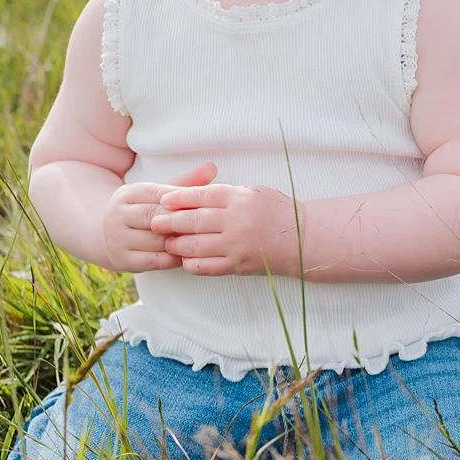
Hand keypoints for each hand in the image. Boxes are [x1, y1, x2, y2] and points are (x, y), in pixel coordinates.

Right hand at [100, 161, 216, 272]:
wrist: (103, 234)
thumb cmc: (142, 210)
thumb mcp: (157, 194)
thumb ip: (185, 182)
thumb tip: (213, 167)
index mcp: (129, 194)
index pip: (158, 194)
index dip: (182, 200)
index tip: (205, 205)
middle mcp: (119, 215)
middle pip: (154, 217)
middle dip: (180, 222)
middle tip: (207, 226)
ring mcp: (118, 238)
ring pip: (153, 240)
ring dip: (179, 242)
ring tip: (201, 243)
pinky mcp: (122, 260)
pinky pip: (151, 261)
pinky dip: (171, 259)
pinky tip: (188, 257)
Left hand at [150, 183, 299, 276]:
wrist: (303, 240)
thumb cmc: (279, 212)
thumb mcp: (255, 192)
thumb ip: (227, 195)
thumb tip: (195, 196)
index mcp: (240, 198)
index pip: (202, 196)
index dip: (179, 198)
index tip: (164, 199)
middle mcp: (236, 221)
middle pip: (194, 220)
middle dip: (171, 222)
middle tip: (155, 222)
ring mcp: (236, 245)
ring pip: (196, 246)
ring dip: (177, 245)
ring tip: (167, 242)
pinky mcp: (238, 266)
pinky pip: (207, 266)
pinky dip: (192, 264)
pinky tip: (184, 260)